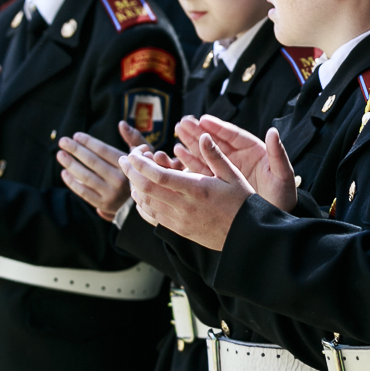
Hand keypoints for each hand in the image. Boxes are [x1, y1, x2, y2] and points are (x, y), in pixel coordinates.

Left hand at [58, 122, 149, 220]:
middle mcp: (120, 180)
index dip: (88, 142)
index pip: (104, 151)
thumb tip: (121, 124)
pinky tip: (64, 173)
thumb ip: (133, 137)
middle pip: (92, 162)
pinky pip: (83, 192)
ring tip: (60, 154)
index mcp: (128, 166)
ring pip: (85, 176)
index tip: (76, 135)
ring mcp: (111, 193)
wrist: (145, 200)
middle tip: (63, 141)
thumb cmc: (140, 172)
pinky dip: (72, 182)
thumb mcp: (143, 154)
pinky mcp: (104, 204)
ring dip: (70, 164)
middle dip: (75, 149)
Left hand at [119, 133, 254, 249]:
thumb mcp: (233, 175)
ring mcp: (179, 220)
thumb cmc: (242, 202)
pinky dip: (142, 203)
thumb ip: (214, 155)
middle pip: (146, 189)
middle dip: (131, 172)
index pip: (159, 177)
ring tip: (131, 173)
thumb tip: (203, 135)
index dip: (141, 165)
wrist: (245, 235)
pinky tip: (140, 194)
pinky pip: (153, 216)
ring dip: (134, 187)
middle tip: (124, 159)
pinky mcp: (179, 230)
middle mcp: (184, 206)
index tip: (132, 154)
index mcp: (197, 189)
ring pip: (146, 203)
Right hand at [185, 115, 297, 209]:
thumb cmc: (283, 195)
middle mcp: (239, 157)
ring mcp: (228, 170)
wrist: (273, 218)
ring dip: (192, 142)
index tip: (203, 120)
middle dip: (200, 131)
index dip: (218, 127)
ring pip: (207, 152)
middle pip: (217, 141)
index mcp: (254, 151)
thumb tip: (273, 131)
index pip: (233, 136)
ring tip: (178, 132)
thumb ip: (277, 154)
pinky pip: (203, 169)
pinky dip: (191, 161)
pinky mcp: (220, 183)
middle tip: (183, 122)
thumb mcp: (283, 175)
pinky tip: (178, 153)